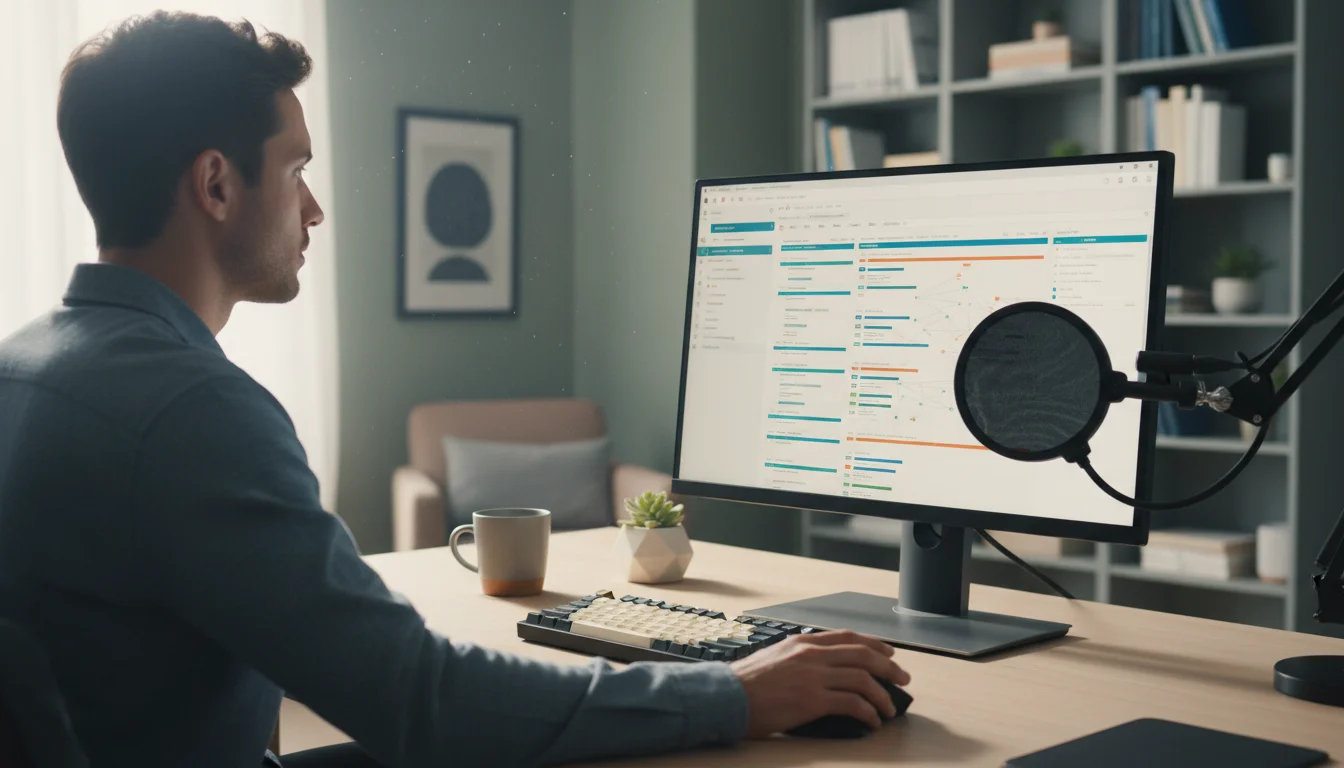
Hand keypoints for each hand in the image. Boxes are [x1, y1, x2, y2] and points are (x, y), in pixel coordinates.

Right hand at [730, 630, 910, 737]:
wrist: (727, 695)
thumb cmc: (745, 683)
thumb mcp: (775, 658)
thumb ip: (800, 659)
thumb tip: (823, 671)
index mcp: (803, 642)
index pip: (847, 638)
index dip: (874, 645)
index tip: (889, 654)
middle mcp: (811, 654)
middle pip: (862, 654)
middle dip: (888, 667)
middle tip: (902, 680)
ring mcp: (813, 676)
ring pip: (862, 678)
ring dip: (882, 694)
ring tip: (890, 708)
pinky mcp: (813, 699)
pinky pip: (852, 703)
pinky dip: (868, 712)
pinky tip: (872, 721)